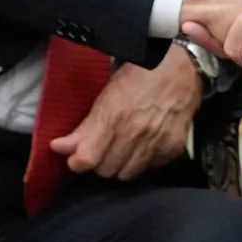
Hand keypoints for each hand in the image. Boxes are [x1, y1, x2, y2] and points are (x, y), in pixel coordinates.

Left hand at [50, 44, 200, 180]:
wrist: (182, 66)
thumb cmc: (140, 74)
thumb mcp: (107, 95)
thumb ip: (84, 127)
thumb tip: (59, 147)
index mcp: (114, 117)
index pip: (87, 159)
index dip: (77, 163)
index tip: (76, 158)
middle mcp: (135, 133)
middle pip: (106, 171)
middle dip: (99, 162)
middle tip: (102, 149)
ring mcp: (156, 141)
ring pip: (127, 175)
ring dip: (120, 165)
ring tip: (122, 148)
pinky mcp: (173, 147)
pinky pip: (150, 169)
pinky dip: (144, 162)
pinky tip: (144, 146)